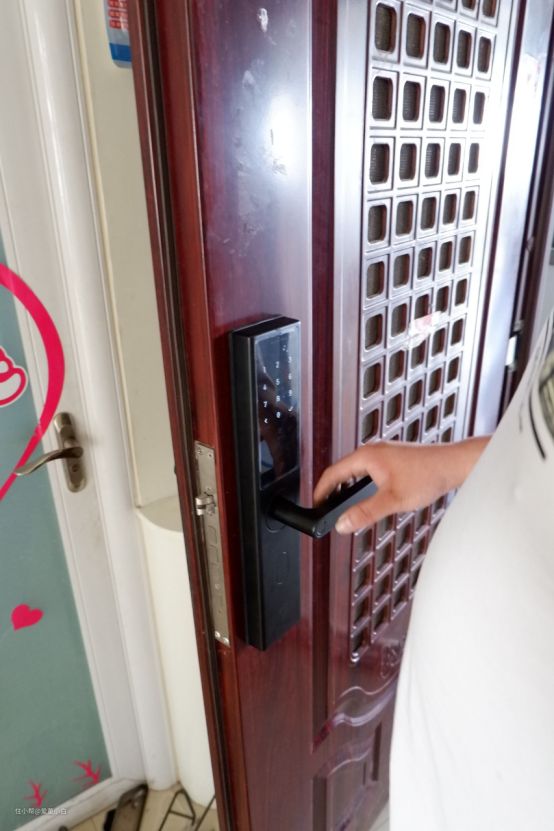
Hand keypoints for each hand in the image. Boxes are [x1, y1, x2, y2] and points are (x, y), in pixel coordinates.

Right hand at [313, 437, 489, 534]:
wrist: (453, 465)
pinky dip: (361, 483)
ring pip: (356, 470)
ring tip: (343, 505)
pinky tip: (368, 496)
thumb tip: (342, 523)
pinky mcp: (393, 458)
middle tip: (326, 508)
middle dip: (332, 490)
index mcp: (366, 456)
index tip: (314, 505)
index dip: (321, 491)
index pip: (332, 473)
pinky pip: (368, 470)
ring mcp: (383, 452)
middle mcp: (373, 450)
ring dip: (347, 487)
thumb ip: (365, 513)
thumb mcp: (392, 500)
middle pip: (342, 470)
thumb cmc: (428, 476)